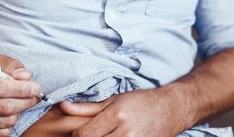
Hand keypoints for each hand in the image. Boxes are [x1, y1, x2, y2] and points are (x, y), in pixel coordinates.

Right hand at [0, 54, 42, 136]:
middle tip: (35, 97)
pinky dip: (11, 124)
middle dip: (25, 102)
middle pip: (4, 107)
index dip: (21, 89)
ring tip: (20, 103)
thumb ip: (12, 66)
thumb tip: (25, 76)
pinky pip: (2, 133)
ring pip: (6, 121)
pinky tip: (10, 114)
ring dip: (19, 112)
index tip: (35, 88)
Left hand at [59, 87, 194, 136]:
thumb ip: (87, 107)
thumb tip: (62, 106)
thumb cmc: (140, 102)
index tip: (79, 133)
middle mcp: (127, 132)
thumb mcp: (113, 100)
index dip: (77, 136)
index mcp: (116, 115)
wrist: (171, 109)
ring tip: (105, 135)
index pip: (84, 135)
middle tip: (92, 135)